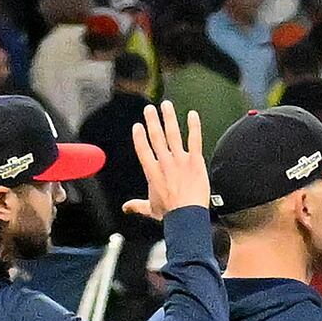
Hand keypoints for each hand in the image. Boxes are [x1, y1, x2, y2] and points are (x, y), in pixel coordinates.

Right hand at [125, 105, 209, 219]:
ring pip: (173, 134)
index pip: (142, 149)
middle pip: (156, 136)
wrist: (187, 215)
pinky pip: (195, 139)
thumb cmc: (169, 213)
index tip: (137, 126)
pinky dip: (194, 126)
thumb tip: (126, 207)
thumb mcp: (149, 209)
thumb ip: (137, 205)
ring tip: (166, 105)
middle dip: (152, 121)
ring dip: (169, 118)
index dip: (139, 137)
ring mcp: (180, 160)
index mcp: (151, 172)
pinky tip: (193, 114)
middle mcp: (164, 162)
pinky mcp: (195, 161)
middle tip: (149, 109)